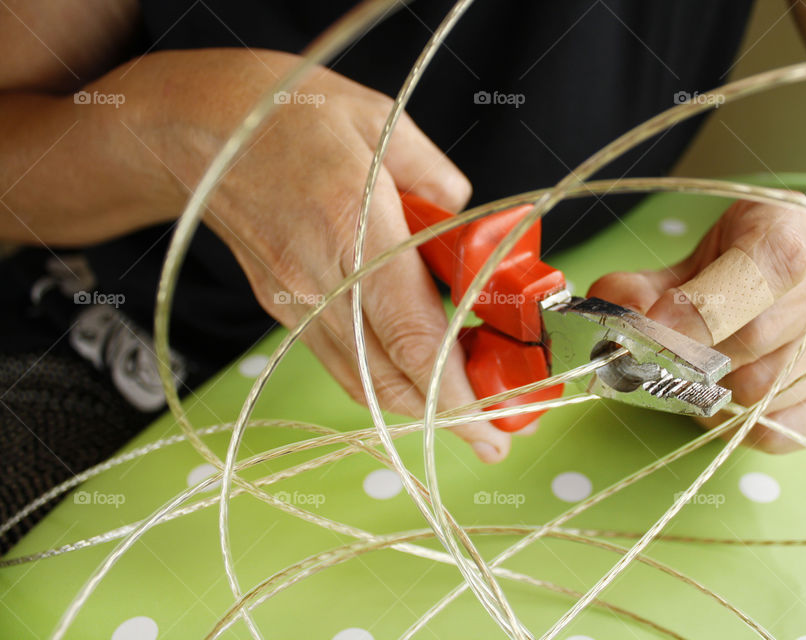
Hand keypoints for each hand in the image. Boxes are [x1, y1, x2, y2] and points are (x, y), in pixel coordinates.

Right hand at [104, 49, 510, 461]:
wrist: (199, 129)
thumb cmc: (288, 115)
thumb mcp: (381, 121)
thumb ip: (438, 181)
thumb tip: (469, 230)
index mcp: (353, 226)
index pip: (411, 334)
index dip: (455, 391)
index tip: (493, 426)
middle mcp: (319, 282)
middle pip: (388, 379)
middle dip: (448, 416)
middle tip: (496, 429)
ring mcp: (295, 303)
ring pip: (364, 381)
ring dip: (418, 402)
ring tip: (468, 401)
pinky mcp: (283, 310)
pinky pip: (342, 361)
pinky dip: (384, 377)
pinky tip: (417, 368)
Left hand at [589, 201, 805, 451]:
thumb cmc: (737, 274)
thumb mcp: (689, 265)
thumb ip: (646, 288)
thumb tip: (614, 307)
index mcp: (791, 225)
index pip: (765, 263)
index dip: (703, 304)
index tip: (654, 329)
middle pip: (761, 334)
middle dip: (697, 358)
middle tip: (664, 366)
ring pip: (772, 386)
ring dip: (719, 394)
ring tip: (700, 380)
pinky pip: (795, 427)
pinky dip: (747, 427)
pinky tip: (729, 407)